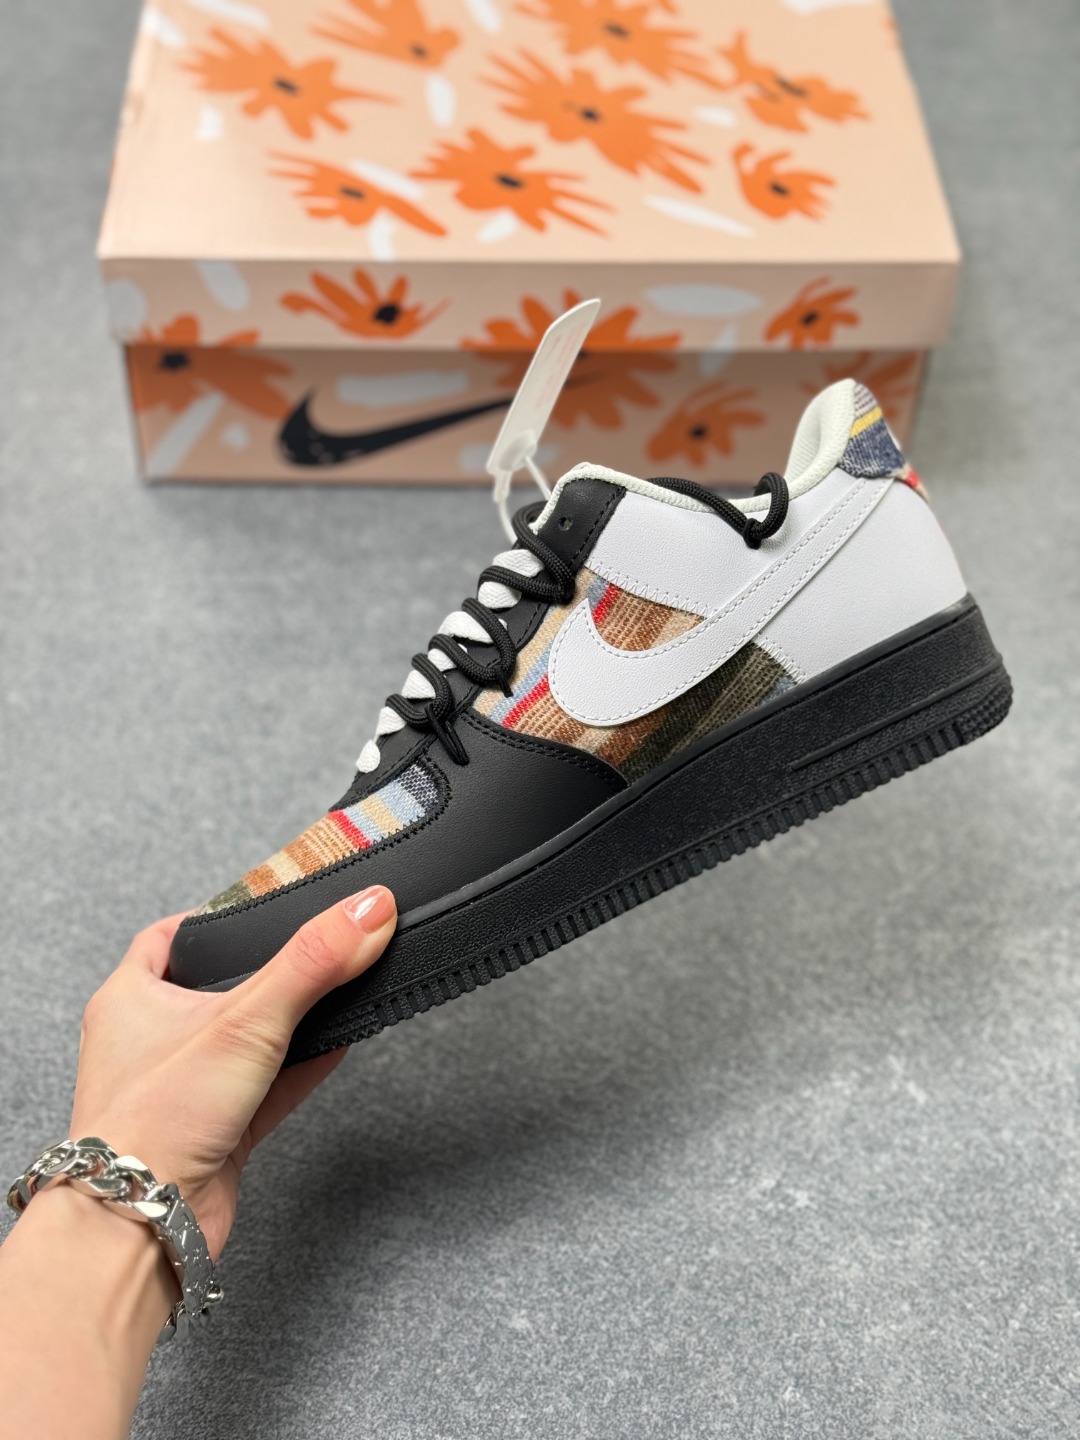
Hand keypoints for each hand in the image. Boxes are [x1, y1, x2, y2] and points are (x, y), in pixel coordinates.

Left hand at [68, 885, 396, 1258]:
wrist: (139, 1227)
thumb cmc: (154, 1122)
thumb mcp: (246, 1019)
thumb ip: (313, 961)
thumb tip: (368, 909)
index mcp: (131, 999)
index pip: (168, 938)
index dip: (213, 921)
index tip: (259, 910)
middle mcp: (151, 1041)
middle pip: (217, 989)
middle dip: (267, 974)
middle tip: (312, 949)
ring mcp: (183, 1089)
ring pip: (247, 1041)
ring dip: (292, 1022)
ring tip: (340, 990)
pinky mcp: (214, 1133)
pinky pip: (267, 1087)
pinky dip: (303, 1067)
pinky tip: (339, 1045)